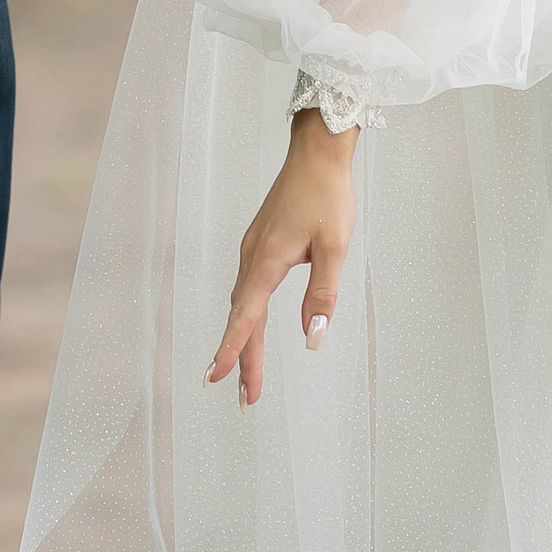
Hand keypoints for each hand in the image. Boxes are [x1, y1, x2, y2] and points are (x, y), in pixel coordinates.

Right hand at [208, 109, 356, 406]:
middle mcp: (254, 255)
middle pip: (244, 316)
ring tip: (246, 376)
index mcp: (268, 259)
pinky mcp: (261, 242)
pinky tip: (253, 326)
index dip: (232, 349)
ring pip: (245, 303)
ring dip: (244, 340)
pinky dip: (247, 315)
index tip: (216, 377)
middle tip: (245, 400)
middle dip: (242, 359)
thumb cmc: (327, 194)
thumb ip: (323, 293)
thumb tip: (312, 338)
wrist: (317, 151)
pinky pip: (248, 287)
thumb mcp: (335, 245)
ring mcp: (254, 247)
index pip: (246, 315)